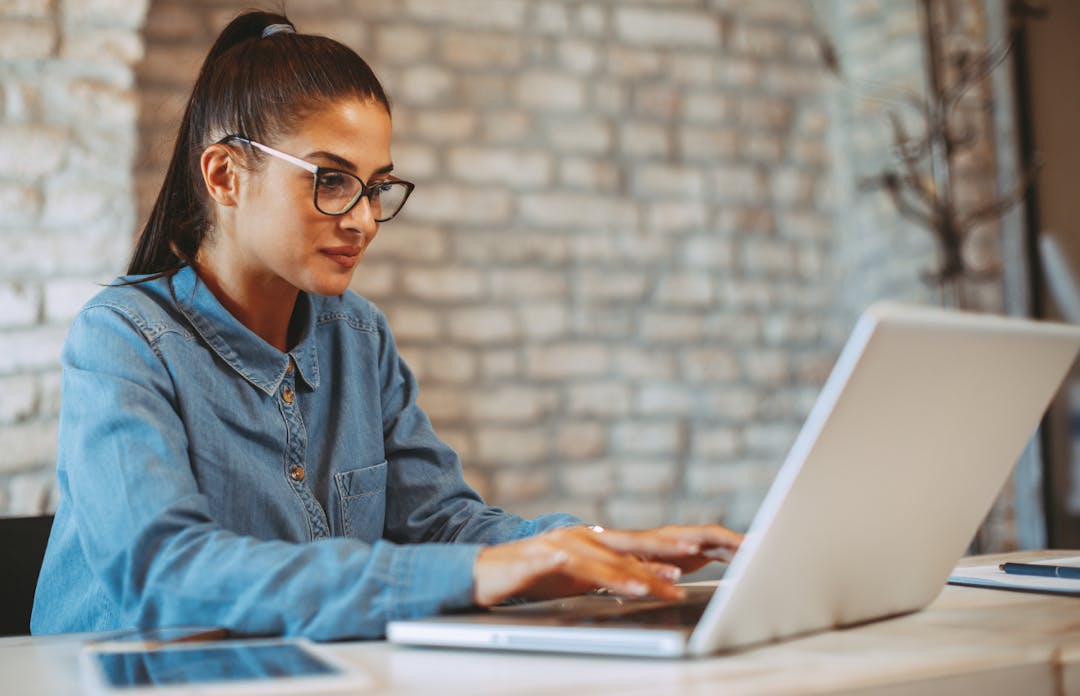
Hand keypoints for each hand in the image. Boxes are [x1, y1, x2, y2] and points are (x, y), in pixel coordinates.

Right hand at [473, 524, 741, 606]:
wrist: (480, 572)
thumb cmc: (528, 578)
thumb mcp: (576, 579)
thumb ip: (609, 578)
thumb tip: (647, 585)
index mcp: (595, 540)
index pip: (641, 546)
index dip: (674, 550)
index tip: (708, 557)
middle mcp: (586, 535)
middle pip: (638, 546)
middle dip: (674, 553)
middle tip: (707, 559)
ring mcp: (567, 542)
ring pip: (617, 561)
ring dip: (649, 576)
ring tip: (675, 588)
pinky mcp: (549, 555)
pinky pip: (590, 570)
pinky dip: (615, 581)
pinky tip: (633, 590)